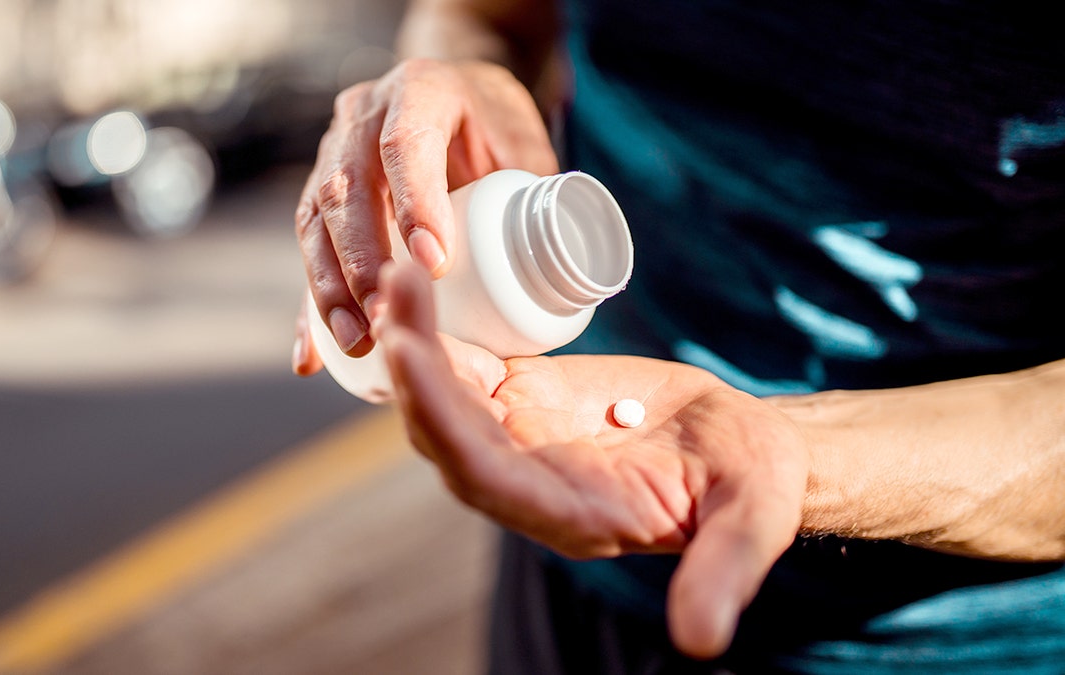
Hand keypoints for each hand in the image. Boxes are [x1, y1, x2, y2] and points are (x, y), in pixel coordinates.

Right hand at [292, 58, 557, 374]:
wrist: (459, 99)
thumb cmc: (495, 127)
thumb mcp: (524, 143)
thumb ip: (535, 193)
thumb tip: (556, 265)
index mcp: (419, 90)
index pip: (405, 143)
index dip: (415, 202)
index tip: (434, 265)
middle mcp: (362, 116)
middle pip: (345, 188)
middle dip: (360, 260)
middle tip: (386, 316)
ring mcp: (332, 153)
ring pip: (315, 221)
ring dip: (330, 288)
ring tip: (357, 341)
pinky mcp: (320, 195)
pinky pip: (309, 251)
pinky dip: (310, 306)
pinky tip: (312, 355)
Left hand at [376, 262, 809, 658]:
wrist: (738, 445)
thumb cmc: (750, 484)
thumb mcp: (749, 520)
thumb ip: (724, 572)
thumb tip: (703, 643)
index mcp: (568, 516)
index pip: (486, 477)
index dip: (446, 422)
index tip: (413, 359)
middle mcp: (526, 483)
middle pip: (446, 434)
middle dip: (414, 371)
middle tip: (396, 293)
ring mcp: (517, 439)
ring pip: (444, 398)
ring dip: (415, 342)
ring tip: (400, 274)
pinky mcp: (521, 400)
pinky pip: (465, 369)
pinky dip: (439, 332)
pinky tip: (417, 283)